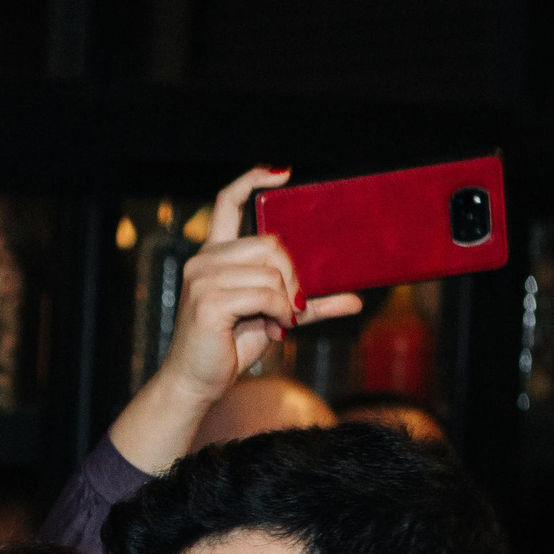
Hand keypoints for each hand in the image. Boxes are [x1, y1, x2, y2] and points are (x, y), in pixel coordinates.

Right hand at [109, 169, 365, 473]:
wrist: (198, 381)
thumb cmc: (230, 346)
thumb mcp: (275, 316)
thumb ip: (309, 303)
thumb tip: (355, 299)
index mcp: (215, 255)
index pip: (227, 202)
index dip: (252, 180)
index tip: (282, 172)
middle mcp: (204, 260)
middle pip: (270, 243)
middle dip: (293, 276)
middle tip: (292, 308)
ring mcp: (202, 278)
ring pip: (272, 272)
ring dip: (287, 301)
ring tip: (278, 323)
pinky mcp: (207, 301)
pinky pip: (265, 294)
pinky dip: (279, 313)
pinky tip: (273, 328)